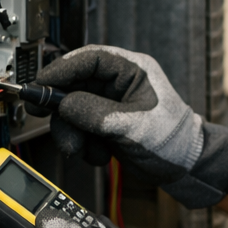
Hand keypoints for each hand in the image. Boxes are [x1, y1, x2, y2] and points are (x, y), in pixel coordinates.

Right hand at [32, 45, 227, 207]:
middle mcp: (118, 83)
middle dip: (63, 110)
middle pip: (74, 85)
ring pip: (72, 110)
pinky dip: (83, 145)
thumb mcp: (133, 126)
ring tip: (84, 150)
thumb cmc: (174, 140)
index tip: (42, 84)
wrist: (185, 167)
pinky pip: (80, 129)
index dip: (61, 69)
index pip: (89, 59)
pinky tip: (99, 154)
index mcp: (132, 70)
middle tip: (52, 123)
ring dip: (73, 133)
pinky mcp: (104, 124)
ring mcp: (110, 105)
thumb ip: (96, 113)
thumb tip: (64, 104)